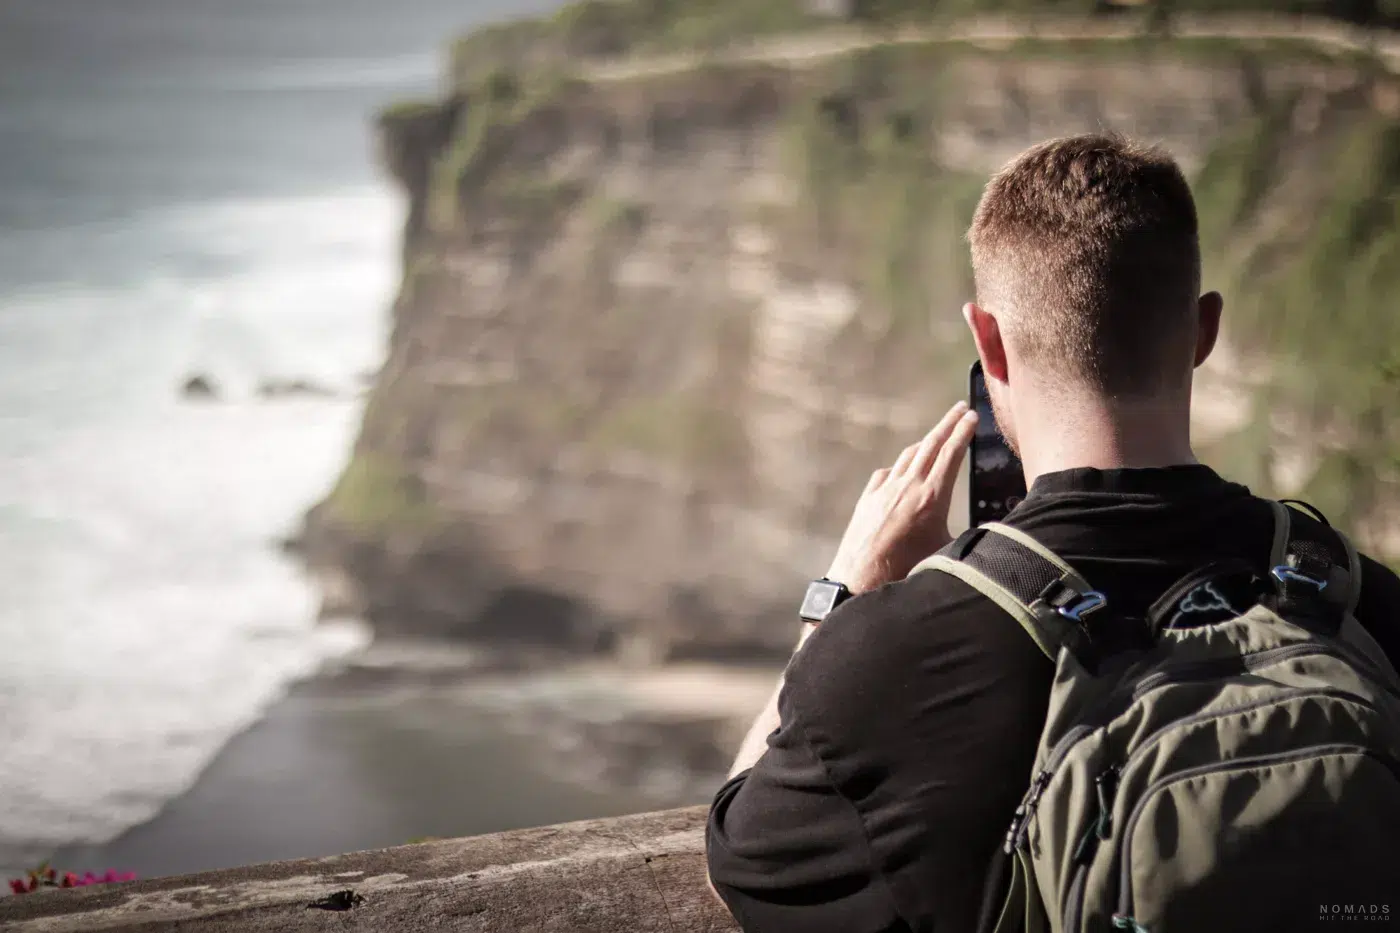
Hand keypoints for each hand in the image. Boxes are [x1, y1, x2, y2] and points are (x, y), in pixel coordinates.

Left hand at [824, 401, 977, 594]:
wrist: (861, 581)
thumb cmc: (907, 572)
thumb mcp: (947, 554)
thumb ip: (971, 537)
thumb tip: (998, 534)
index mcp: (931, 497)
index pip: (951, 454)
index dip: (963, 432)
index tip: (971, 416)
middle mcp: (907, 487)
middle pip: (930, 444)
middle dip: (947, 424)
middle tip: (958, 408)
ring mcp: (883, 491)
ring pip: (907, 456)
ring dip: (924, 443)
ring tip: (936, 436)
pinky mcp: (867, 500)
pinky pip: (886, 473)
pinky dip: (899, 466)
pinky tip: (902, 470)